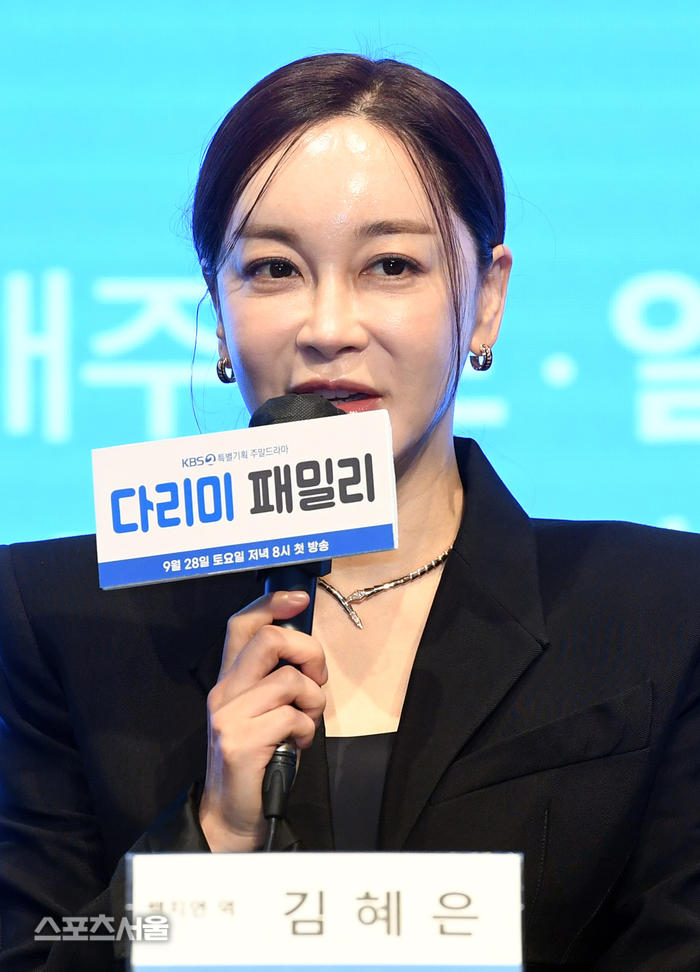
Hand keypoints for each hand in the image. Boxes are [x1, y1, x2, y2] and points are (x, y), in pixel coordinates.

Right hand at [199, 590, 326, 851]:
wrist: (234, 816)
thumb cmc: (261, 760)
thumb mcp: (267, 711)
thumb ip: (278, 680)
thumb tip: (309, 653)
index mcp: (230, 681)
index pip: (241, 625)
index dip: (271, 603)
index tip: (299, 598)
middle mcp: (223, 692)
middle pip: (269, 640)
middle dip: (308, 652)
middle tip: (315, 679)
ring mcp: (228, 716)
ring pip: (288, 680)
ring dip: (311, 702)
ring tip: (305, 723)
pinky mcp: (239, 742)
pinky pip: (291, 717)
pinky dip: (306, 730)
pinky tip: (297, 746)